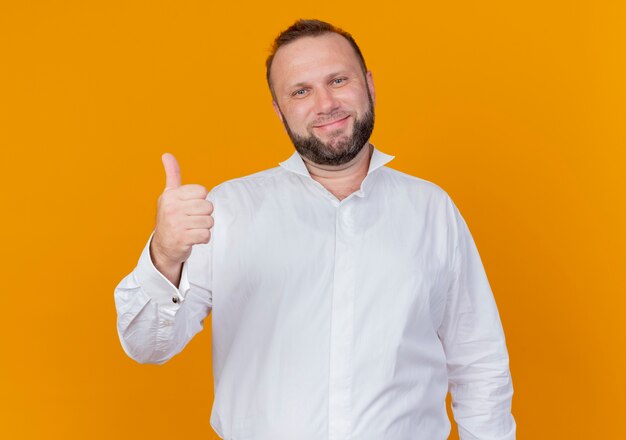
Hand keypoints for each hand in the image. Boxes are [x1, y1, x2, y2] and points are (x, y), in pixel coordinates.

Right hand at [150, 153, 213, 282]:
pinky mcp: (182, 239)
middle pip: (208, 207)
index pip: (202, 191)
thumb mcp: (169, 194)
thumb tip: (167, 154)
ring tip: (191, 229)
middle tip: (191, 220)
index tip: (189, 206)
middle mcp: (172, 208)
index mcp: (171, 195)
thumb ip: (172, 175)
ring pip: (209, 221)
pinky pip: (206, 235)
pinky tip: (192, 238)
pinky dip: (203, 239)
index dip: (200, 200)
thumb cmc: (170, 217)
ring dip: (204, 227)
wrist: (162, 246)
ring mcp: (176, 224)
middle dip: (204, 215)